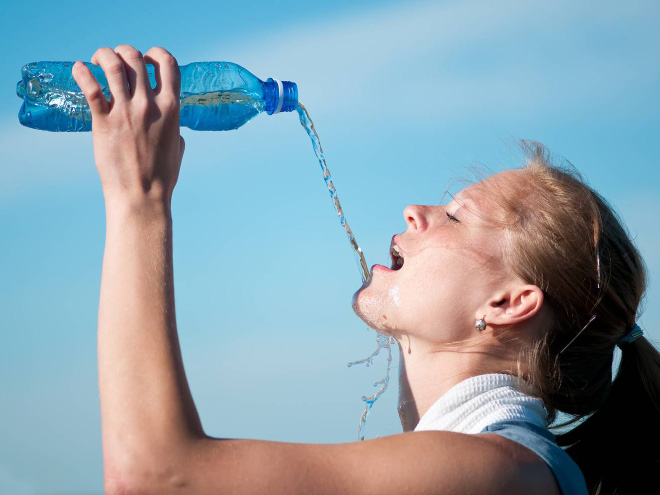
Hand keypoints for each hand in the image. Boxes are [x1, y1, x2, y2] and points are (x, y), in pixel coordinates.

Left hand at [72, 45, 184, 207]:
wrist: (141, 197)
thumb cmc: (162, 178)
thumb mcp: (177, 148)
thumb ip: (174, 129)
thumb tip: (172, 126)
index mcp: (171, 109)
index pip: (167, 63)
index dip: (156, 54)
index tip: (147, 60)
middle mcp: (149, 105)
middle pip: (135, 57)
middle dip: (124, 52)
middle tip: (115, 62)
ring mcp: (126, 112)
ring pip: (112, 64)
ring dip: (103, 56)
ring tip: (95, 61)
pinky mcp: (104, 123)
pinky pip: (90, 87)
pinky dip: (81, 72)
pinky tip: (79, 70)